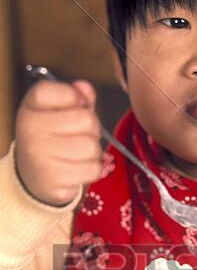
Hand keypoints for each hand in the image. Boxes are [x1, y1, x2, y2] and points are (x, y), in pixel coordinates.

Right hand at [15, 79, 102, 205]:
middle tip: (78, 134)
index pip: (65, 91)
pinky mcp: (52, 180)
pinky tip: (76, 168)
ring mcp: (40, 156)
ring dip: (93, 151)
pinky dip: (91, 170)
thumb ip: (77, 97)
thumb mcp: (61, 110)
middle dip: (92, 128)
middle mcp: (31, 129)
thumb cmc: (53, 137)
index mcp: (32, 106)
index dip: (77, 97)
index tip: (74, 104)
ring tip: (76, 153)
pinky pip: (93, 169)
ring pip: (92, 147)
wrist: (33, 174)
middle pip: (87, 120)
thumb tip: (85, 89)